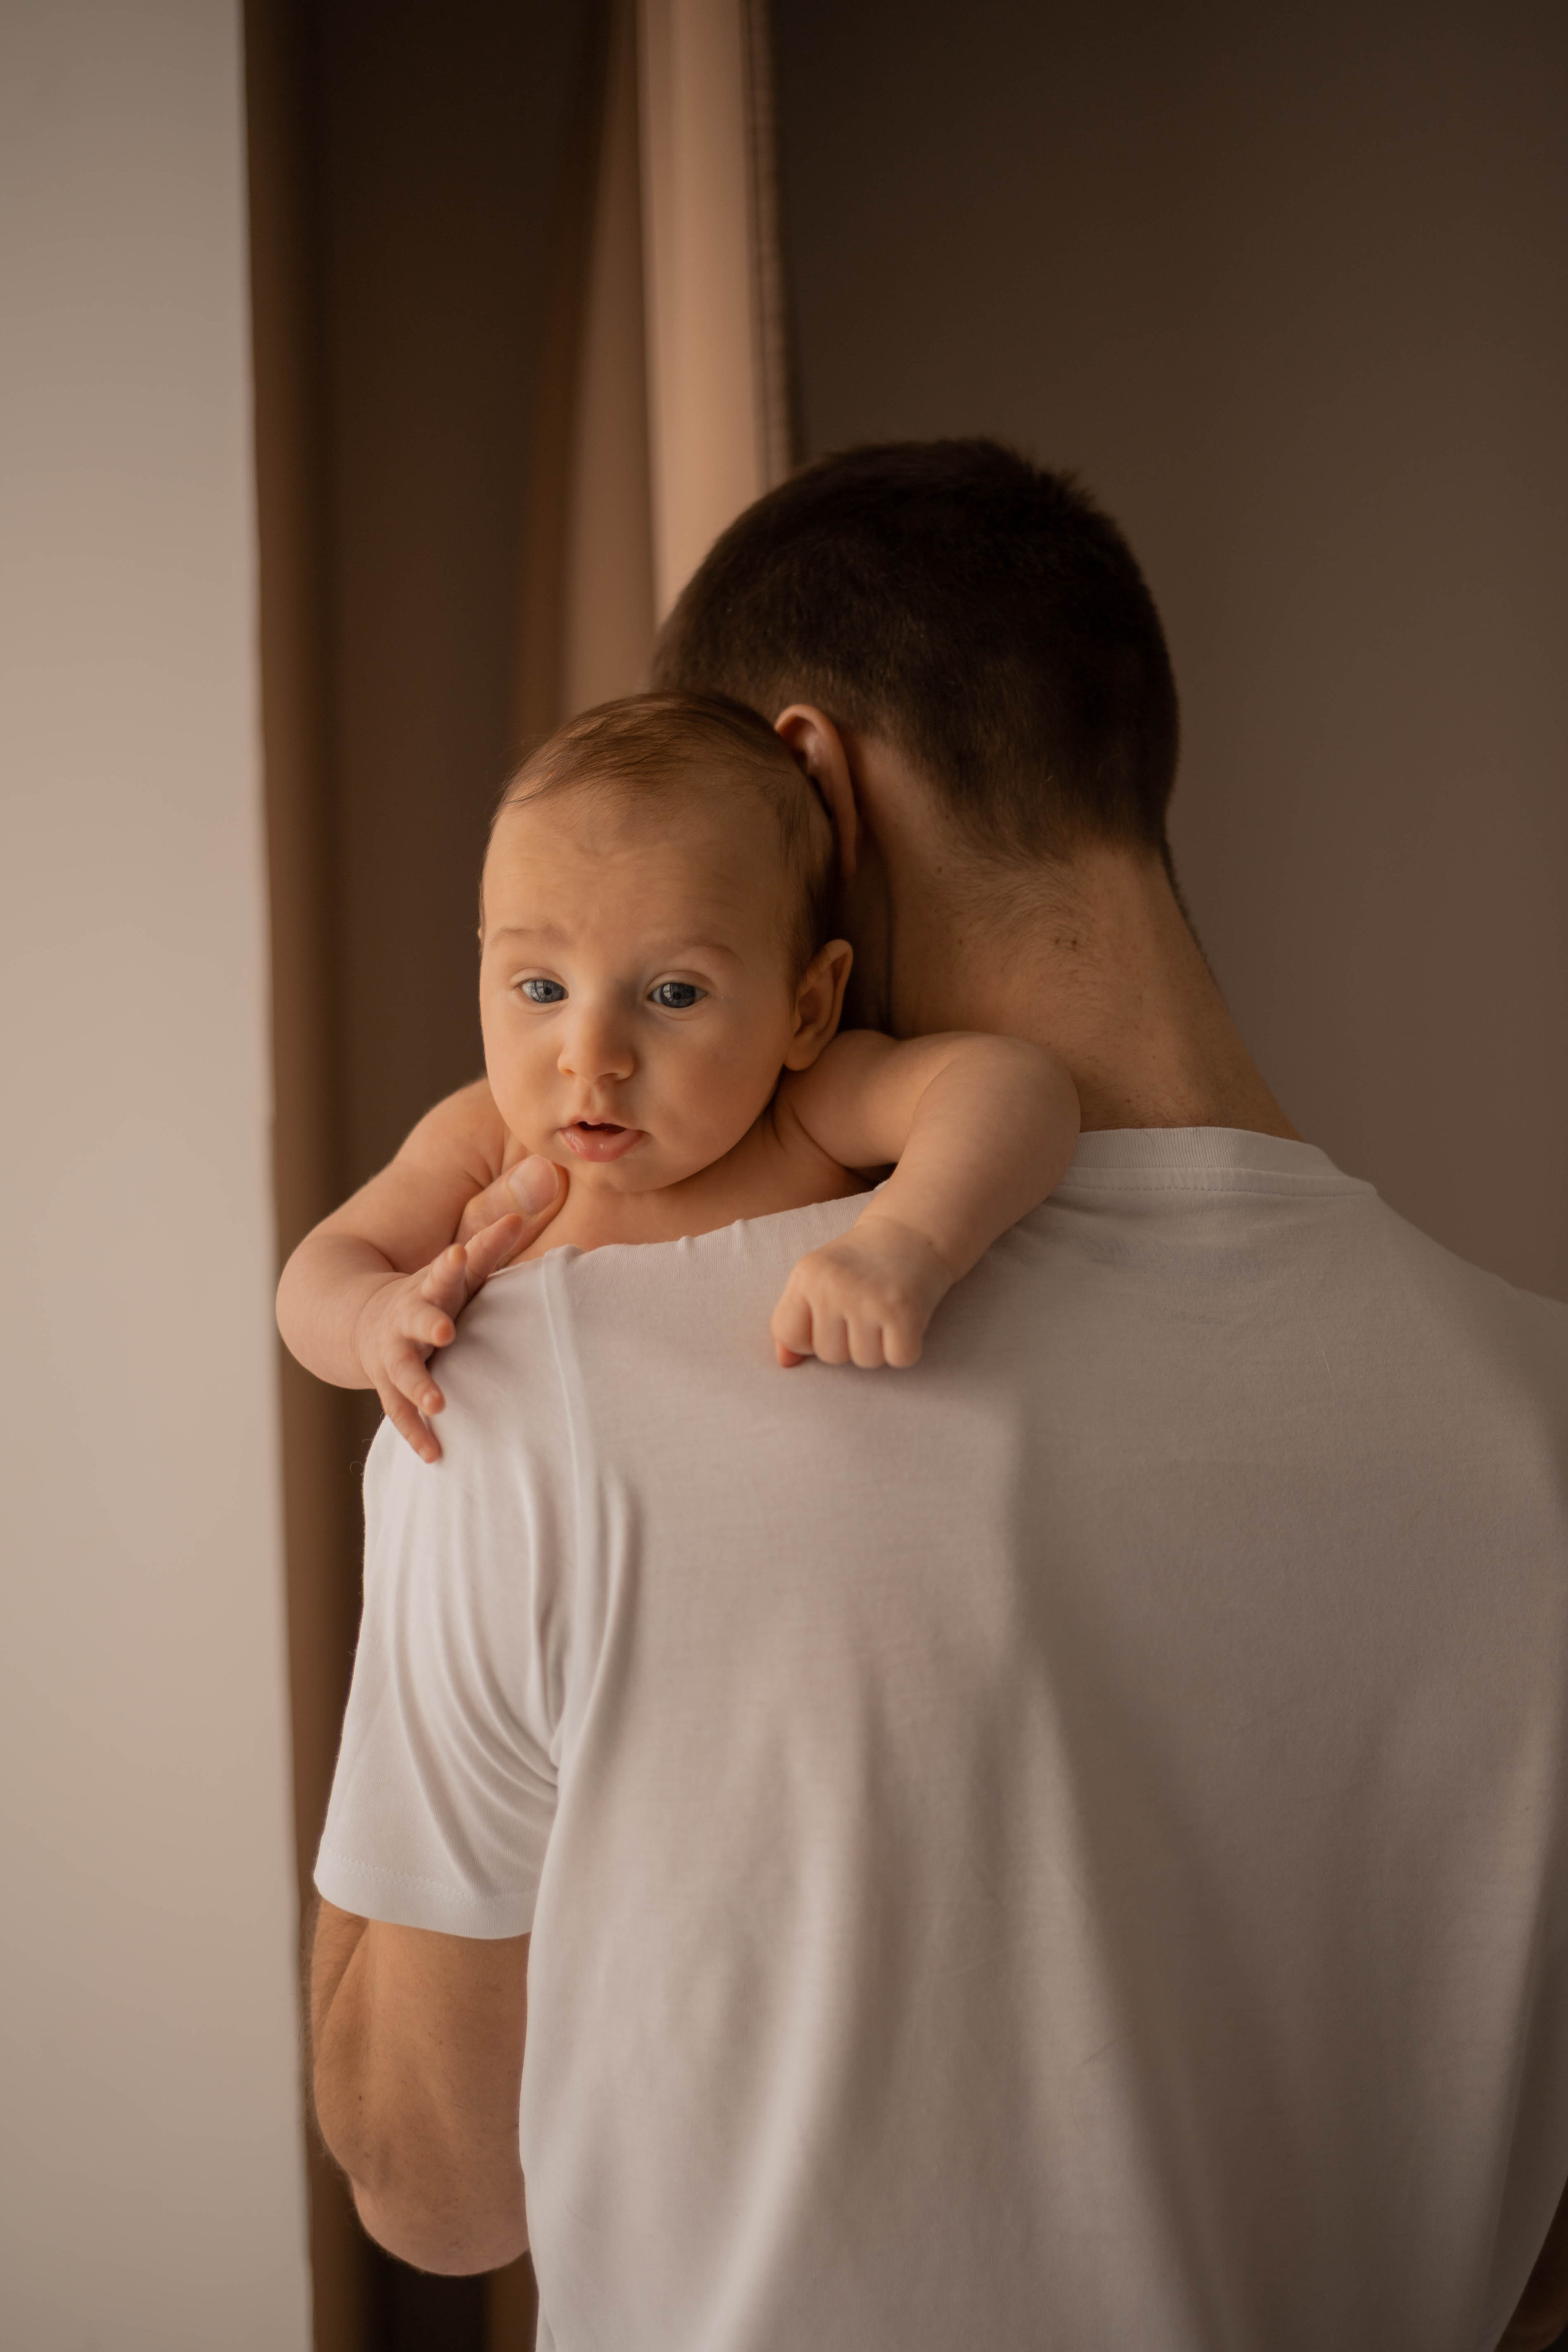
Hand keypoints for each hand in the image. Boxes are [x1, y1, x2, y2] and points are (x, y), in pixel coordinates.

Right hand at [358, 1160, 564, 1460]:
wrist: (363, 1318)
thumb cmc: (438, 1287)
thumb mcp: (466, 1255)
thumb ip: (502, 1218)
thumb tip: (552, 1168)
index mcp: (436, 1282)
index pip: (453, 1266)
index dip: (463, 1256)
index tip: (461, 1252)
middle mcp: (413, 1316)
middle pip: (420, 1315)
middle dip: (430, 1321)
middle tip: (445, 1329)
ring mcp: (398, 1353)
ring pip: (405, 1370)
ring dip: (420, 1386)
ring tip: (438, 1402)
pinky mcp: (392, 1384)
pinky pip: (401, 1412)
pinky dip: (417, 1433)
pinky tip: (435, 1455)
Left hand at [770, 1212, 954, 1369]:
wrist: (912, 1233)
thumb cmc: (860, 1264)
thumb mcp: (819, 1279)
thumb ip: (795, 1320)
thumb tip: (784, 1362)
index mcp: (807, 1275)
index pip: (789, 1336)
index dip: (810, 1338)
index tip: (830, 1318)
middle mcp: (834, 1286)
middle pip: (829, 1355)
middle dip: (848, 1342)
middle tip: (865, 1308)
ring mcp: (869, 1299)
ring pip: (864, 1361)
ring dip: (878, 1346)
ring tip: (883, 1312)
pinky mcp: (903, 1313)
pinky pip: (898, 1359)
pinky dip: (905, 1348)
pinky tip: (904, 1319)